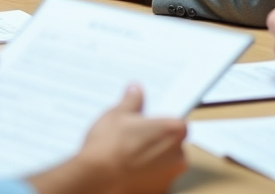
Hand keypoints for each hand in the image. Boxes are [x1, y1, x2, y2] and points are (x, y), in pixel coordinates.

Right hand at [30, 86, 186, 193]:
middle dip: (157, 141)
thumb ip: (132, 101)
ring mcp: (170, 177)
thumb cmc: (108, 146)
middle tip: (133, 138)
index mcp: (173, 130)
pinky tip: (127, 170)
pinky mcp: (159, 191)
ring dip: (152, 160)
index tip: (148, 123)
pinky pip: (155, 180)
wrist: (96, 179)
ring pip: (165, 164)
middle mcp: (178, 155)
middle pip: (173, 144)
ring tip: (126, 155)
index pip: (177, 123)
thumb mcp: (117, 114)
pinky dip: (145, 176)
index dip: (161, 123)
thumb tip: (135, 91)